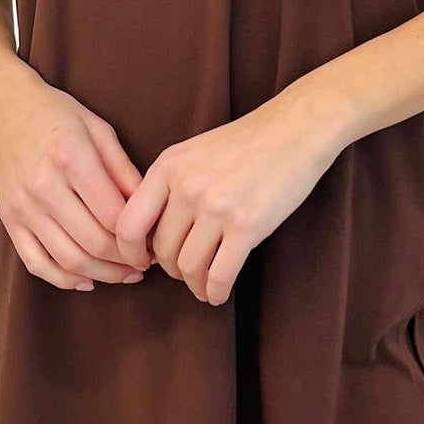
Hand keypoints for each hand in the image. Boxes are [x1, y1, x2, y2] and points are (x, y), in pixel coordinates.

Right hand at [0, 70, 148, 292]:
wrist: (4, 108)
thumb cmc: (56, 114)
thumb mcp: (99, 130)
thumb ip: (124, 171)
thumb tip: (150, 210)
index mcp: (71, 158)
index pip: (113, 215)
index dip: (140, 237)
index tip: (155, 242)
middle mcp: (43, 186)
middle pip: (93, 242)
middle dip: (126, 261)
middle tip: (145, 263)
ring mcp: (22, 207)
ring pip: (67, 260)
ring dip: (102, 275)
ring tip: (124, 274)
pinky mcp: (9, 219)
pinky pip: (36, 263)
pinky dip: (64, 279)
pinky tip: (87, 280)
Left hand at [112, 89, 343, 305]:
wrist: (295, 129)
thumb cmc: (245, 143)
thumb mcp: (193, 153)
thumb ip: (168, 186)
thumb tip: (148, 235)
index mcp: (168, 167)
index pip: (128, 224)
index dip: (129, 252)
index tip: (142, 262)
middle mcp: (187, 187)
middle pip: (161, 250)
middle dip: (170, 269)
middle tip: (183, 272)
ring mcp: (216, 207)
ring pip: (188, 266)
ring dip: (194, 283)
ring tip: (202, 284)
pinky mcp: (247, 225)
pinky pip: (220, 275)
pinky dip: (216, 292)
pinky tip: (219, 294)